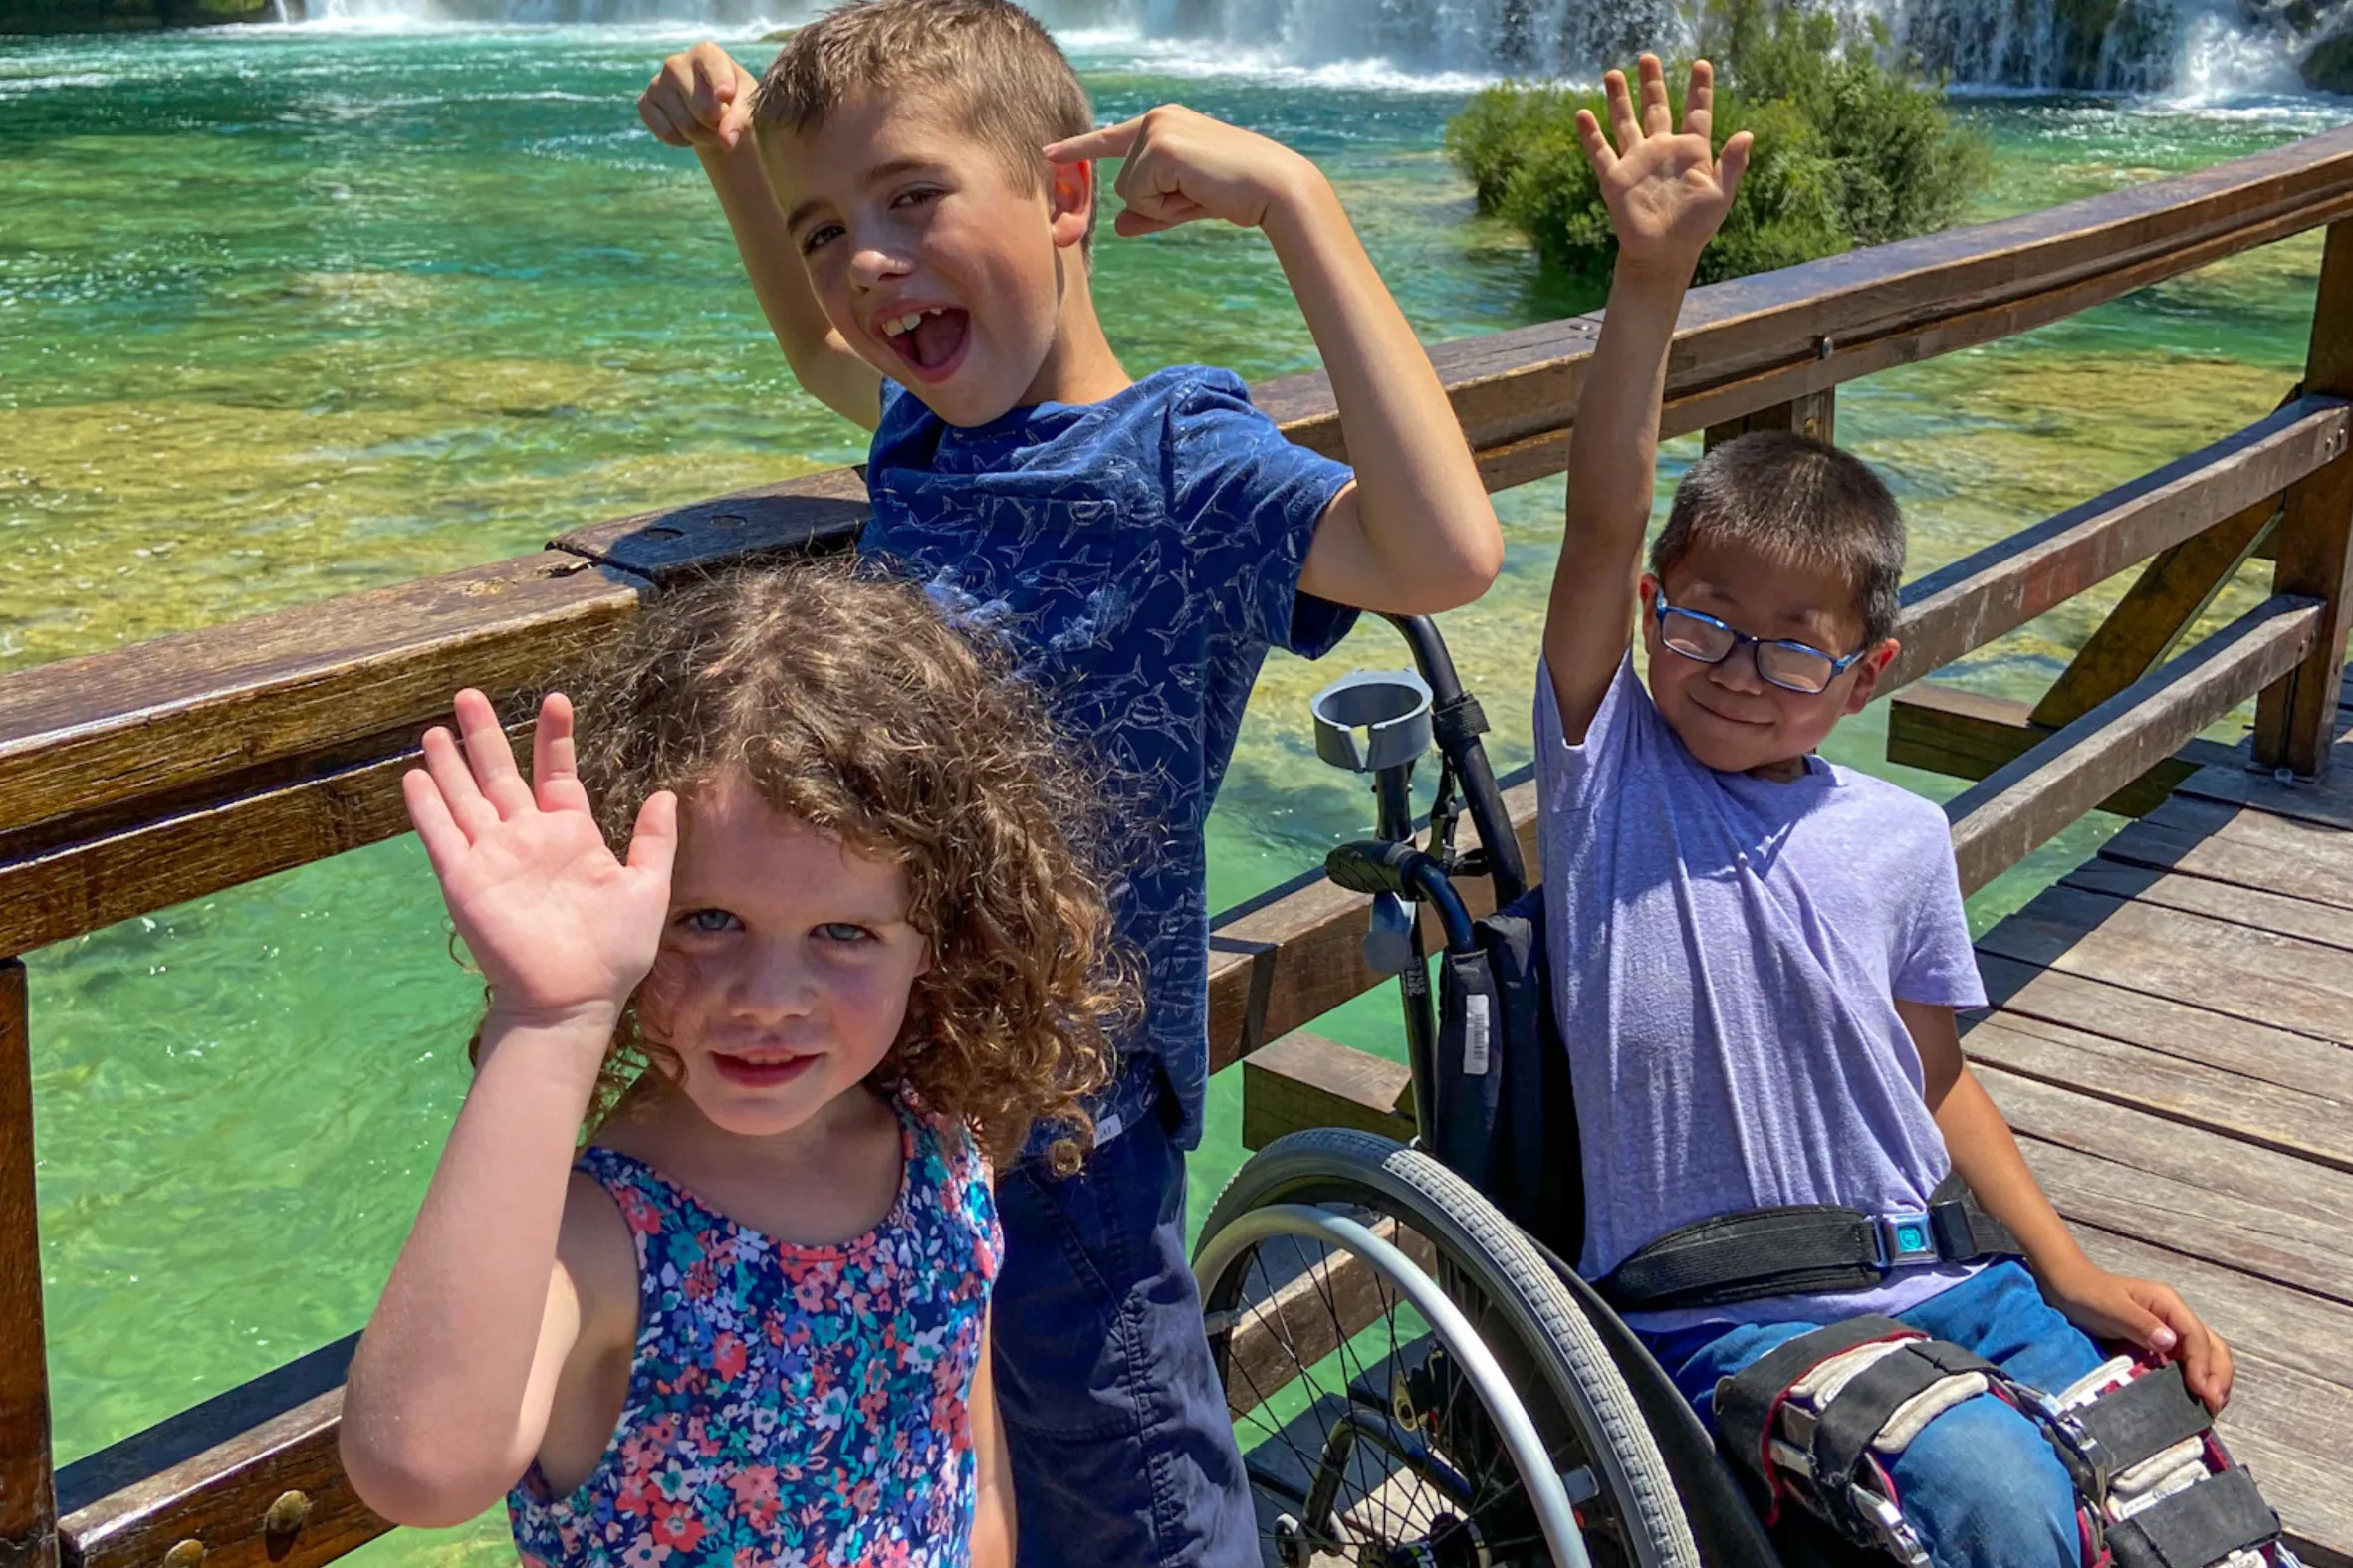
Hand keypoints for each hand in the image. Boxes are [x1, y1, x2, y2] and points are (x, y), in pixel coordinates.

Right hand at [404, 689, 677, 1027]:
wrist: (573, 998)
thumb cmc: (614, 951)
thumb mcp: (647, 888)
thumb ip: (654, 841)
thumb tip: (666, 795)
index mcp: (571, 835)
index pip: (556, 773)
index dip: (553, 737)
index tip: (555, 698)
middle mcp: (527, 838)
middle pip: (500, 774)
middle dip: (486, 734)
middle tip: (469, 693)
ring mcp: (493, 856)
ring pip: (465, 797)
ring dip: (450, 763)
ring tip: (437, 728)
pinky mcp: (464, 879)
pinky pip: (441, 835)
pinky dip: (427, 805)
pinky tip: (414, 774)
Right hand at [639, 43, 757, 154]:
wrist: (714, 114)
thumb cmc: (735, 101)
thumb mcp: (747, 105)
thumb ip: (740, 119)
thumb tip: (726, 140)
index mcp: (706, 53)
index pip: (712, 66)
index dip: (720, 82)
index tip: (726, 95)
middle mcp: (676, 63)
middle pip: (703, 108)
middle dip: (719, 126)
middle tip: (723, 123)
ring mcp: (657, 83)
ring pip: (687, 126)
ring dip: (704, 137)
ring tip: (708, 127)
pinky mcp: (645, 103)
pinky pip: (666, 133)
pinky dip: (683, 141)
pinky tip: (688, 130)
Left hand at [1045, 104, 1316, 236]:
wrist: (1272, 187)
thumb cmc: (1236, 194)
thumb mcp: (1184, 204)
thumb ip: (1149, 212)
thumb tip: (1118, 228)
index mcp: (1164, 122)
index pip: (1112, 139)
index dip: (1078, 149)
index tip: (1047, 154)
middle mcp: (1157, 118)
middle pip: (1122, 182)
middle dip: (1156, 202)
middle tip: (1199, 194)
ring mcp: (1158, 130)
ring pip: (1128, 192)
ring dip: (1162, 205)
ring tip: (1201, 191)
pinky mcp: (1161, 147)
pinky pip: (1140, 197)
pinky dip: (1167, 207)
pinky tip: (1198, 190)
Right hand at [1574, 56, 1750, 275]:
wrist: (1664, 255)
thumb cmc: (1696, 229)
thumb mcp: (1720, 195)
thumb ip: (1732, 164)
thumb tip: (1747, 134)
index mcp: (1691, 151)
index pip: (1696, 112)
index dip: (1699, 88)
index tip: (1701, 64)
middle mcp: (1662, 151)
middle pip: (1656, 108)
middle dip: (1652, 83)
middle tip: (1648, 57)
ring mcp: (1637, 162)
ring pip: (1626, 122)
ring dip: (1619, 99)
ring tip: (1613, 73)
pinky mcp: (1615, 179)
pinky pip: (1600, 152)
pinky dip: (1591, 135)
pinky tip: (1583, 114)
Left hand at [2045, 1265, 2233, 1410]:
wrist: (2069, 1287)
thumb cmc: (2088, 1294)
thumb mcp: (2111, 1307)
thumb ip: (2139, 1323)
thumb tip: (2170, 1343)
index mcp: (2168, 1304)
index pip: (2195, 1336)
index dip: (2202, 1365)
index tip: (2201, 1391)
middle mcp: (2175, 1317)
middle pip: (2212, 1346)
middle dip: (2218, 1375)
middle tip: (2214, 1405)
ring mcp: (2170, 1331)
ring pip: (2205, 1356)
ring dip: (2211, 1380)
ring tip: (2209, 1408)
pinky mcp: (2160, 1345)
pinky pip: (2185, 1363)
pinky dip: (2195, 1381)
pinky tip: (2191, 1400)